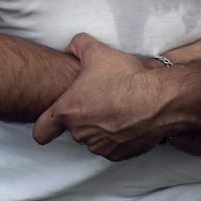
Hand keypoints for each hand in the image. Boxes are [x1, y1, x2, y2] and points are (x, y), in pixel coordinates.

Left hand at [31, 33, 168, 160]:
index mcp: (68, 111)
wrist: (159, 99)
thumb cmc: (126, 76)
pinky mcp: (119, 154)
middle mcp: (81, 133)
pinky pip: (111, 147)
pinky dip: (116, 138)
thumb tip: (71, 48)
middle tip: (97, 100)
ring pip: (92, 139)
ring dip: (98, 128)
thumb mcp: (96, 50)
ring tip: (114, 109)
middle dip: (81, 117)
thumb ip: (77, 45)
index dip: (43, 127)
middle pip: (72, 129)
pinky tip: (126, 120)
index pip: (41, 131)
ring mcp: (100, 146)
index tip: (48, 124)